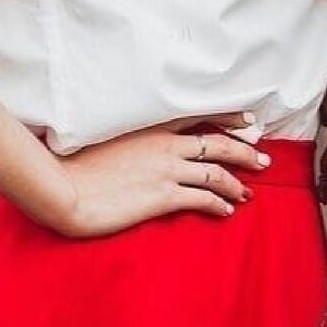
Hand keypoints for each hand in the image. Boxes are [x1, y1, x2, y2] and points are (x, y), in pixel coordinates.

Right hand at [45, 110, 270, 237]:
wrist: (63, 188)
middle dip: (244, 151)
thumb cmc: (74, 165)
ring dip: (236, 182)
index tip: (248, 120)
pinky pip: (202, 198)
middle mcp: (164, 144)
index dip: (228, 117)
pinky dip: (219, 203)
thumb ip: (130, 138)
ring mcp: (166, 170)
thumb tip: (139, 143)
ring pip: (216, 172)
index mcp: (150, 126)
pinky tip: (226, 211)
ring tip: (248, 192)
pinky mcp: (163, 196)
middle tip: (263, 158)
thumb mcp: (105, 139)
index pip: (200, 115)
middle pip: (217, 143)